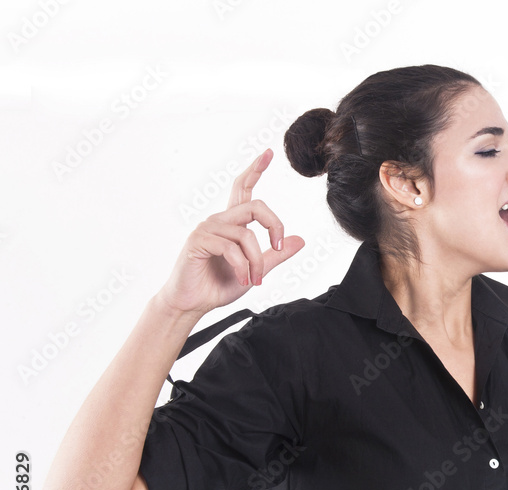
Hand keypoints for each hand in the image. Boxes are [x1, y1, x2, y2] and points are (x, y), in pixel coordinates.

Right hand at [156, 148, 304, 315]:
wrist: (193, 303)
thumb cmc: (219, 285)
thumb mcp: (257, 269)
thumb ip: (276, 254)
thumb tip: (299, 240)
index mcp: (232, 224)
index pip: (244, 189)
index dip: (256, 170)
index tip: (269, 153)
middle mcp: (219, 220)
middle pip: (255, 205)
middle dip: (274, 226)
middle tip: (277, 248)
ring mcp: (207, 229)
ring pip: (246, 234)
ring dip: (257, 260)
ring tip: (255, 279)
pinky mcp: (198, 241)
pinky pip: (230, 247)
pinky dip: (242, 266)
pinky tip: (242, 278)